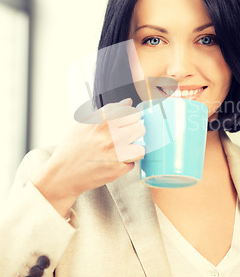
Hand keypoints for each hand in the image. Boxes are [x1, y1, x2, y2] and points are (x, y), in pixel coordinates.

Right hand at [33, 98, 144, 216]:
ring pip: (141, 148)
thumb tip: (128, 102)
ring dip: (134, 149)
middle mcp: (111, 136)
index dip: (130, 117)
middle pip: (140, 128)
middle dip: (134, 132)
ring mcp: (115, 154)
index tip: (126, 121)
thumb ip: (108, 111)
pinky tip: (114, 162)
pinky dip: (125, 163)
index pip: (131, 112)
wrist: (62, 174)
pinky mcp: (117, 170)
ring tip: (123, 150)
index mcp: (102, 121)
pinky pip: (132, 164)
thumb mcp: (84, 123)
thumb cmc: (72, 148)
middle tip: (126, 136)